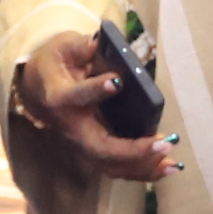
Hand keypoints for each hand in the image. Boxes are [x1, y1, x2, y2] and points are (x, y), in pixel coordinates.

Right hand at [14, 33, 177, 184]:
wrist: (39, 91)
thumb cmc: (55, 66)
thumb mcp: (63, 47)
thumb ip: (81, 47)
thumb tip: (101, 43)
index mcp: (61, 97)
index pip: (75, 97)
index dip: (94, 91)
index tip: (117, 81)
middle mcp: (72, 128)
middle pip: (100, 149)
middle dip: (134, 150)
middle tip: (165, 141)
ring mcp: (83, 145)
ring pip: (111, 166)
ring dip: (143, 166)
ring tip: (173, 161)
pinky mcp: (96, 152)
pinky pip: (119, 168)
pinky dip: (145, 170)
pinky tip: (170, 166)